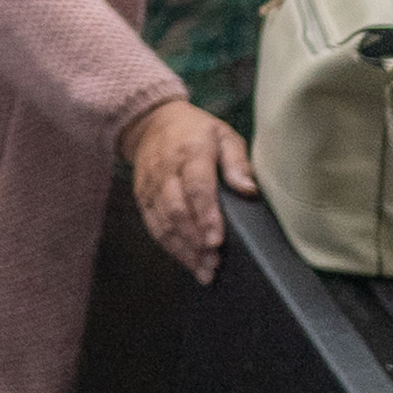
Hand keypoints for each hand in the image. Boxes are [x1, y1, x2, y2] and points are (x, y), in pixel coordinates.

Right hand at [125, 95, 260, 279]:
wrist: (152, 123)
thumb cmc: (196, 131)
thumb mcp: (224, 135)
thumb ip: (238, 162)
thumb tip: (249, 189)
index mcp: (190, 151)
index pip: (197, 187)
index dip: (206, 216)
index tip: (216, 240)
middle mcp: (166, 169)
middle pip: (177, 210)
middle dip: (195, 240)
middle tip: (213, 263)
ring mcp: (151, 185)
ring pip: (163, 222)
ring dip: (183, 249)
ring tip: (204, 270)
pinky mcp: (143, 197)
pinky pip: (153, 226)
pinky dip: (169, 246)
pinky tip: (188, 261)